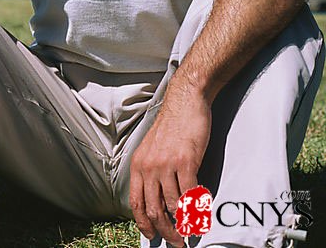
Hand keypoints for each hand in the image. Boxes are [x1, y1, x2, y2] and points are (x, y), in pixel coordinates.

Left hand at [128, 87, 211, 247]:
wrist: (185, 103)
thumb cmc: (172, 128)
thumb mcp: (152, 150)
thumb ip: (152, 172)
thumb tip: (159, 199)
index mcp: (138, 165)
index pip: (135, 202)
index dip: (143, 223)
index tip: (152, 236)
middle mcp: (148, 166)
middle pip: (153, 209)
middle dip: (165, 231)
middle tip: (177, 242)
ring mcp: (166, 164)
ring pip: (172, 205)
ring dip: (183, 224)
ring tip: (191, 232)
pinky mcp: (185, 161)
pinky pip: (189, 193)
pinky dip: (196, 207)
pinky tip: (201, 211)